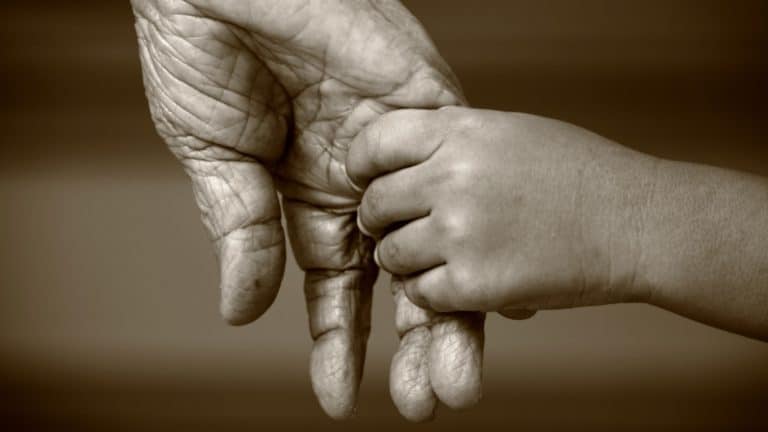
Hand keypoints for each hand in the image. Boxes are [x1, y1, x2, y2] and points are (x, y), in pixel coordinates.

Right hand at [132, 0, 482, 419]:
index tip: (340, 399)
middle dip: (412, 341)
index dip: (340, 343)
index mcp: (312, 199)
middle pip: (404, 275)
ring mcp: (398, 149)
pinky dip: (479, 228)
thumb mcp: (216, 160)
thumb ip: (241, 232)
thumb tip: (243, 313)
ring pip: (442, 239)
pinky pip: (461, 172)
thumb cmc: (202, 58)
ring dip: (451, 308)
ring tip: (455, 377)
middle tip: (428, 402)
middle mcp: (364, 183)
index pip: (340, 287)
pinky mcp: (423, 104)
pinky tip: (497, 285)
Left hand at [347, 107, 656, 313]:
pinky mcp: (474, 283)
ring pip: (391, 255)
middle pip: (375, 205)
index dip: (364, 166)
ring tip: (445, 256)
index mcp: (460, 131)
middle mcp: (452, 177)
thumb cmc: (577, 174)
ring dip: (408, 261)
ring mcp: (460, 231)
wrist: (635, 222)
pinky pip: (421, 294)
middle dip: (382, 221)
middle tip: (405, 228)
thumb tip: (393, 163)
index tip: (369, 182)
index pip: (374, 143)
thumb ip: (450, 142)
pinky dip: (436, 293)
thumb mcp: (509, 133)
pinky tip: (466, 280)